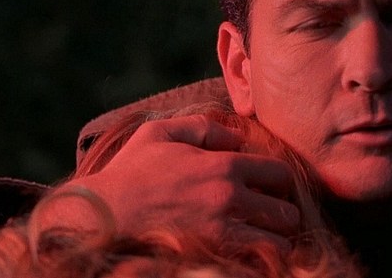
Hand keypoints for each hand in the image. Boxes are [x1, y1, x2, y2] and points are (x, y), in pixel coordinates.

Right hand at [53, 114, 300, 249]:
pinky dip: (259, 262)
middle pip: (287, 212)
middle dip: (281, 216)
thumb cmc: (130, 173)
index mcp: (224, 166)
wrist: (104, 216)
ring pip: (280, 242)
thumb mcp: (161, 132)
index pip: (281, 174)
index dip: (279, 183)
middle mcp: (231, 198)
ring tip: (259, 240)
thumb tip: (238, 138)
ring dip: (274, 242)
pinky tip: (245, 257)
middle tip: (266, 219)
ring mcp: (224, 231)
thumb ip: (204, 127)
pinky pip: (258, 265)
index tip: (266, 191)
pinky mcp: (215, 255)